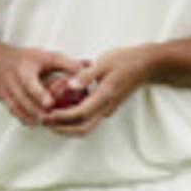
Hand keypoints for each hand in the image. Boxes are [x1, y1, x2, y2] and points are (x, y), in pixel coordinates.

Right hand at [0, 47, 84, 126]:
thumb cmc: (23, 59)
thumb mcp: (45, 56)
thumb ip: (68, 63)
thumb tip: (89, 66)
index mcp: (26, 66)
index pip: (33, 79)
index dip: (40, 92)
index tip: (50, 103)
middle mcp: (15, 78)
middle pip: (25, 97)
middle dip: (38, 109)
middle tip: (52, 117)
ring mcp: (7, 89)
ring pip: (19, 106)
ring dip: (33, 115)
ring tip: (47, 122)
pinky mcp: (3, 98)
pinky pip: (13, 111)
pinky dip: (24, 118)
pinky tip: (35, 123)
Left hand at [42, 43, 156, 136]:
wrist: (147, 66)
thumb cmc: (125, 61)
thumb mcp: (104, 62)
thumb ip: (86, 75)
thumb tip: (70, 85)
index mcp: (104, 96)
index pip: (80, 114)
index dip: (61, 117)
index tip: (46, 115)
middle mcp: (106, 107)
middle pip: (82, 128)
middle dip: (61, 128)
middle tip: (44, 122)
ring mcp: (107, 109)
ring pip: (86, 127)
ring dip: (67, 127)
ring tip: (50, 120)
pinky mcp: (107, 108)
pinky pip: (89, 120)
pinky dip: (74, 121)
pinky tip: (62, 112)